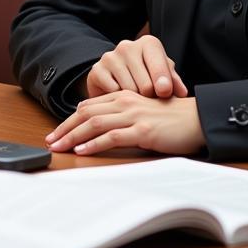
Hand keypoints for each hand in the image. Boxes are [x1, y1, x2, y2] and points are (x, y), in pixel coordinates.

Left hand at [45, 91, 204, 155]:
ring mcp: (133, 116)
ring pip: (94, 124)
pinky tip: (83, 150)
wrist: (197, 120)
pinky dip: (94, 144)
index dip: (70, 119)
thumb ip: (122, 116)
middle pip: (86, 114)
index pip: (88, 106)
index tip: (57, 132)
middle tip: (50, 141)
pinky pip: (112, 137)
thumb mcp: (142, 113)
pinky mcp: (143, 131)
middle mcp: (125, 103)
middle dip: (64, 128)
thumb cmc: (171, 119)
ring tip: (59, 147)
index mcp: (123, 97)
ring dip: (73, 136)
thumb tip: (100, 130)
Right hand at [83, 34, 188, 98]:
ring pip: (129, 90)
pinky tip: (121, 97)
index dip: (164, 83)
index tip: (165, 94)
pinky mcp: (97, 70)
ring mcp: (110, 56)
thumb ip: (174, 82)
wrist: (117, 77)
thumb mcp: (163, 77)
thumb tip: (182, 92)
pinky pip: (113, 92)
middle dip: (149, 97)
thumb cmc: (147, 77)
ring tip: (136, 99)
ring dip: (134, 101)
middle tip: (148, 99)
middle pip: (145, 83)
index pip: (159, 64)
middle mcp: (128, 46)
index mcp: (148, 44)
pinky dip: (118, 100)